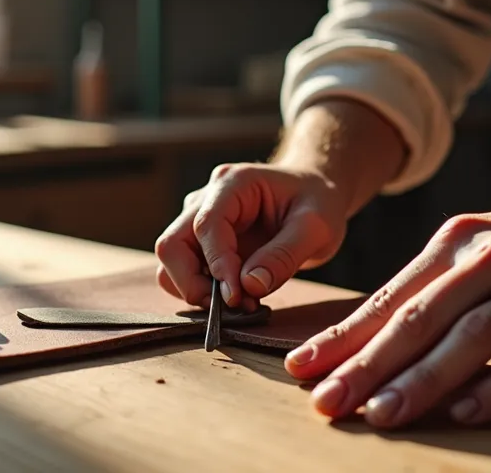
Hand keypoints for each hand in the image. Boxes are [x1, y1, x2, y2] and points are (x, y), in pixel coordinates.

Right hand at [154, 162, 349, 308]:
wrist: (315, 194)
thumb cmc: (318, 201)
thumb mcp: (316, 226)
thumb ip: (284, 255)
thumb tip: (249, 285)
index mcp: (233, 183)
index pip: (206, 225)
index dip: (217, 264)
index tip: (237, 296)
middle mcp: (206, 198)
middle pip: (172, 244)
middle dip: (193, 283)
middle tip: (232, 307)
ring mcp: (199, 219)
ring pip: (172, 261)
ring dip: (196, 290)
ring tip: (242, 303)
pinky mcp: (201, 242)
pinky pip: (186, 271)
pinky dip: (203, 291)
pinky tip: (239, 297)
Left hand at [283, 194, 490, 427]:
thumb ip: (440, 289)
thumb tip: (370, 340)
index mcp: (462, 240)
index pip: (392, 296)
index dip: (345, 335)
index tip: (302, 369)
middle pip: (420, 317)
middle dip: (366, 363)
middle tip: (327, 402)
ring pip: (471, 338)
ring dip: (422, 379)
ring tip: (382, 414)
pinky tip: (467, 413)